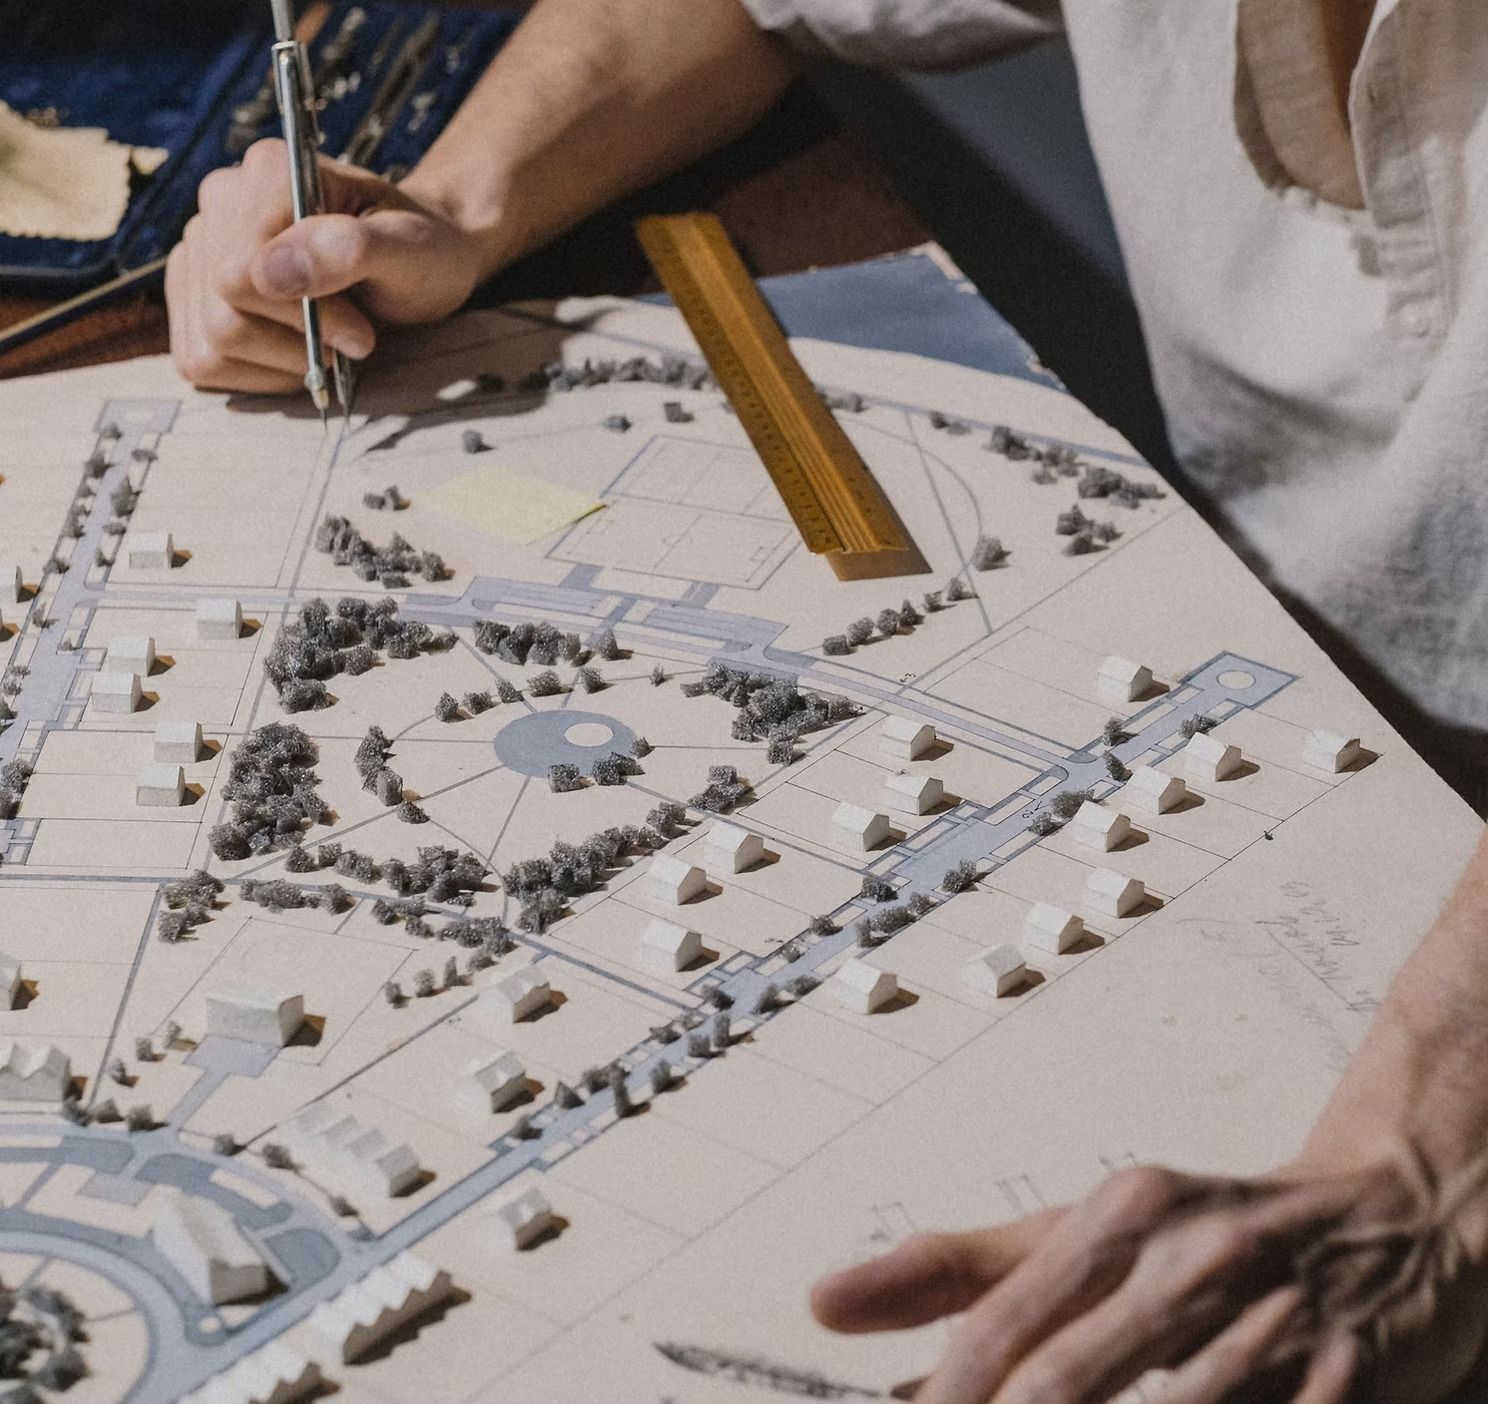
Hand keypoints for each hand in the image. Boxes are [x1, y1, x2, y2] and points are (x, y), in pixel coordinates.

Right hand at [166, 138, 493, 392]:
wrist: (419, 264)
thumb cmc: (421, 254)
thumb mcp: (410, 251)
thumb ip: (349, 250)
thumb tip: (267, 274)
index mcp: (269, 171)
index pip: (241, 273)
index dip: (303, 315)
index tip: (359, 329)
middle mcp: (221, 201)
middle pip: (222, 312)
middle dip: (296, 340)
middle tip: (355, 338)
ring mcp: (200, 248)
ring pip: (209, 342)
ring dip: (280, 360)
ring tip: (328, 343)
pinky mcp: (195, 293)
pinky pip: (201, 358)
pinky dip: (257, 374)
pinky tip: (295, 352)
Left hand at [811, 1153, 1487, 1402]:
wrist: (1397, 1214)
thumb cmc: (1213, 1230)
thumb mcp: (1092, 1228)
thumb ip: (963, 1270)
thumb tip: (826, 1301)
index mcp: (1126, 1213)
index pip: (1003, 1326)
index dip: (945, 1397)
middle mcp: (1196, 1259)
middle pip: (1067, 1384)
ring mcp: (1280, 1328)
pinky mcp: (1352, 1386)